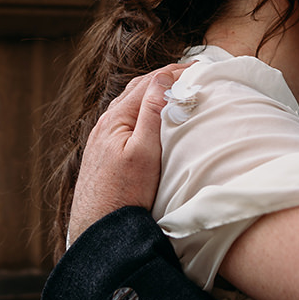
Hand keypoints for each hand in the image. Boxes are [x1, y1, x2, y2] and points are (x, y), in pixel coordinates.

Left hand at [67, 64, 185, 245]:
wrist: (98, 231)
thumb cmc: (122, 196)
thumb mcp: (143, 153)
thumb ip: (151, 114)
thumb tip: (162, 79)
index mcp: (115, 118)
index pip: (149, 83)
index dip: (175, 72)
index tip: (200, 67)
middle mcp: (105, 124)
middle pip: (138, 90)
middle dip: (165, 78)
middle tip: (192, 75)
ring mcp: (102, 139)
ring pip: (131, 106)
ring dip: (153, 94)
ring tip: (176, 92)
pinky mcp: (104, 154)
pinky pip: (127, 122)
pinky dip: (144, 112)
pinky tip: (154, 121)